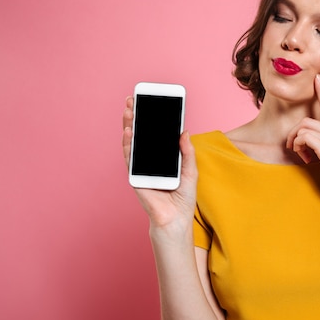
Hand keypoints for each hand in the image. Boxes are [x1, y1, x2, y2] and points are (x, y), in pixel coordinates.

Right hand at [122, 96, 197, 230]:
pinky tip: (129, 131)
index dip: (153, 119)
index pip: (156, 134)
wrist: (175, 219)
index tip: (151, 102)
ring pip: (133, 142)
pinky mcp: (135, 176)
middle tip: (134, 99)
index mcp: (163, 157)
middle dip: (137, 117)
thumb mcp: (190, 171)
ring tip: (129, 109)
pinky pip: (130, 157)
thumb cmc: (183, 197)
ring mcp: (141, 167)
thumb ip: (187, 152)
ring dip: (130, 125)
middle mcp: (150, 160)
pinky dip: (128, 144)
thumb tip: (184, 131)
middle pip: (142, 134)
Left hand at [286, 75, 319, 201]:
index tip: (316, 78)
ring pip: (303, 128)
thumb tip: (307, 142)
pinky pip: (304, 137)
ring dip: (295, 142)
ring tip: (301, 156)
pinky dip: (299, 147)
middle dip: (294, 133)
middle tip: (294, 149)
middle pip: (306, 120)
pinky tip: (305, 159)